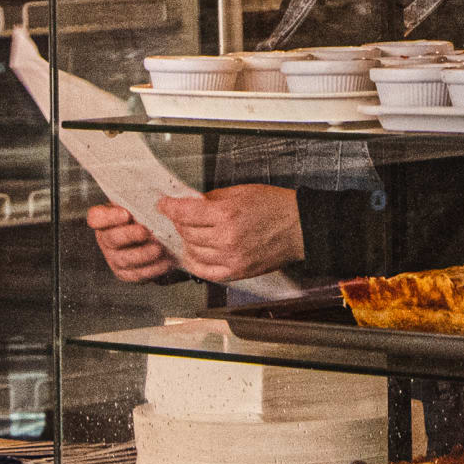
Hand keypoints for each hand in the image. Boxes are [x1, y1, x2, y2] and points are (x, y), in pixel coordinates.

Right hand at [85, 201, 175, 283]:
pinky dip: (151, 269)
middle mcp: (107, 237)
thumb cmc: (155, 213)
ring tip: (159, 249)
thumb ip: (146, 198)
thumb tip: (158, 200)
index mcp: (108, 216)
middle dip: (129, 235)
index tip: (126, 214)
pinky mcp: (126, 272)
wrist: (169, 236)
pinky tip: (165, 262)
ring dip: (142, 254)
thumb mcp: (149, 202)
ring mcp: (114, 256)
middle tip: (145, 232)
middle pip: (110, 238)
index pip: (97, 216)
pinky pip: (135, 274)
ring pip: (122, 258)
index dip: (108, 217)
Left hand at [156, 185, 305, 281]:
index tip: (163, 204)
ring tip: (188, 234)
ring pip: (193, 252)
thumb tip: (191, 204)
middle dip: (178, 223)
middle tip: (179, 217)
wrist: (300, 227)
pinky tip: (194, 255)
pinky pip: (206, 272)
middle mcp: (226, 239)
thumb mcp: (242, 192)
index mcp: (226, 215)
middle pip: (186, 233)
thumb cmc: (275, 206)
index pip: (185, 213)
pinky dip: (195, 263)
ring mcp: (231, 258)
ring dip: (186, 242)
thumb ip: (213, 199)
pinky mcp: (237, 272)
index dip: (169, 207)